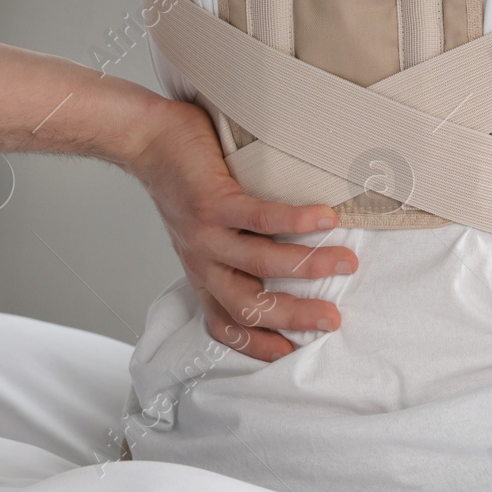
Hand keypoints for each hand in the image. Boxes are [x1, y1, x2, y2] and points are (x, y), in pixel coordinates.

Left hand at [122, 99, 356, 360]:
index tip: (295, 352)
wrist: (145, 139)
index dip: (258, 344)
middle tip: (332, 319)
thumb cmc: (185, 179)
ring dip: (309, 265)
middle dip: (294, 316)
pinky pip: (260, 217)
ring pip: (261, 263)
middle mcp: (203, 260)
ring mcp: (206, 234)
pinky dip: (296, 220)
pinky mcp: (212, 202)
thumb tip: (291, 254)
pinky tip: (324, 217)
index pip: (225, 323)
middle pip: (248, 306)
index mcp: (203, 272)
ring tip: (346, 261)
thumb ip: (238, 247)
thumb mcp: (205, 228)